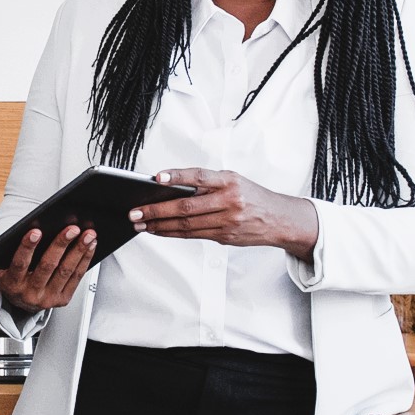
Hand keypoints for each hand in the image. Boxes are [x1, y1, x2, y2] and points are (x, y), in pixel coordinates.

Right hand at [0, 224, 93, 313]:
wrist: (22, 303)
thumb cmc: (10, 277)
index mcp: (11, 284)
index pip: (19, 264)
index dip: (26, 248)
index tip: (34, 230)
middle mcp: (30, 294)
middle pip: (47, 267)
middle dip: (60, 245)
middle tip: (71, 227)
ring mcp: (49, 298)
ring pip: (65, 271)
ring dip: (78, 251)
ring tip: (87, 232)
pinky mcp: (64, 299)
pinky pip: (77, 276)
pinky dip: (85, 258)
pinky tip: (91, 243)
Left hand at [129, 167, 318, 259]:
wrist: (279, 219)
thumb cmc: (251, 196)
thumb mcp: (233, 180)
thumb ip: (207, 184)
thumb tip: (170, 188)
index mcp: (229, 181)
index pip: (199, 176)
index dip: (177, 176)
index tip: (156, 178)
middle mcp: (229, 201)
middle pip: (187, 207)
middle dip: (157, 210)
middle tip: (135, 211)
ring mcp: (227, 222)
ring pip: (187, 225)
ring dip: (159, 225)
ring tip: (140, 223)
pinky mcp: (225, 237)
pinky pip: (193, 235)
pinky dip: (172, 233)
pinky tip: (158, 231)